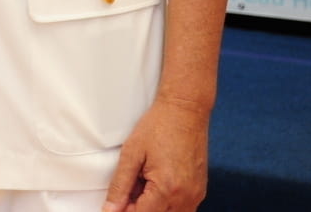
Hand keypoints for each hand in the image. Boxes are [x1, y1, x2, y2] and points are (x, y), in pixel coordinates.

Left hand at [102, 96, 210, 211]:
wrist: (186, 110)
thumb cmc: (160, 125)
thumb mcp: (132, 153)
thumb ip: (120, 185)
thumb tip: (110, 209)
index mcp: (167, 188)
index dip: (124, 210)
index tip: (116, 204)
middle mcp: (186, 197)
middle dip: (138, 208)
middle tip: (129, 188)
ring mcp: (196, 195)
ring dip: (153, 207)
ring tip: (142, 183)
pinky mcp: (199, 191)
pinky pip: (182, 209)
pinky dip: (166, 204)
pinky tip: (156, 186)